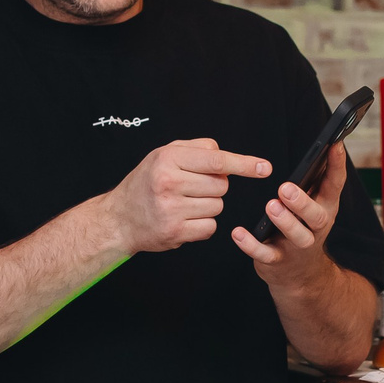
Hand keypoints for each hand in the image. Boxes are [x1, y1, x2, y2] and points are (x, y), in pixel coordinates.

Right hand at [107, 138, 272, 254]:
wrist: (119, 219)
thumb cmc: (145, 183)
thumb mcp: (163, 155)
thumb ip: (196, 150)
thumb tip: (226, 158)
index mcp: (168, 159)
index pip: (217, 160)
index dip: (244, 164)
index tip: (265, 168)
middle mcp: (169, 183)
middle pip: (221, 185)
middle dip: (214, 187)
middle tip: (190, 188)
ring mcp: (172, 209)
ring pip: (218, 207)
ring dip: (208, 206)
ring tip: (183, 204)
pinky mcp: (175, 232)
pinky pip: (210, 227)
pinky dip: (202, 225)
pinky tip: (183, 220)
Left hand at [233, 143, 344, 288]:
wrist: (302, 276)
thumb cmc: (305, 228)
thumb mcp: (316, 204)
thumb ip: (318, 181)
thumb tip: (325, 146)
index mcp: (325, 208)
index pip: (335, 185)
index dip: (337, 165)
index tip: (334, 145)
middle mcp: (316, 228)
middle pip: (316, 216)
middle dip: (302, 203)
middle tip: (286, 188)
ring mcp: (298, 246)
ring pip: (296, 236)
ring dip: (284, 221)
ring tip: (271, 206)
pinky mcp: (278, 261)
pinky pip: (265, 255)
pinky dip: (251, 245)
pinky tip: (238, 233)